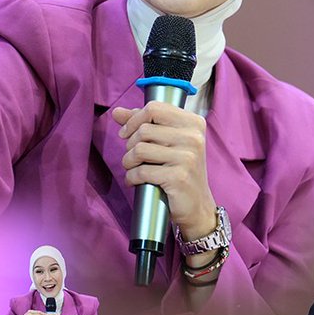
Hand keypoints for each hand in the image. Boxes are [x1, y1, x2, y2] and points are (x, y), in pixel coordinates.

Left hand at [112, 102, 215, 239]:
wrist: (197, 206)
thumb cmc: (180, 171)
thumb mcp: (168, 143)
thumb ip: (144, 124)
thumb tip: (117, 112)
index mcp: (194, 123)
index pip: (154, 108)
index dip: (134, 120)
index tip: (126, 133)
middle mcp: (193, 137)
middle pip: (144, 130)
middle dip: (130, 145)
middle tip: (133, 157)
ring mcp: (187, 157)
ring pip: (140, 150)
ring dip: (128, 162)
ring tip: (132, 168)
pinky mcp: (178, 177)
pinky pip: (142, 171)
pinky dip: (132, 177)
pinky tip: (135, 181)